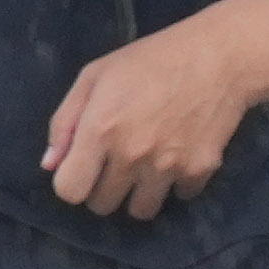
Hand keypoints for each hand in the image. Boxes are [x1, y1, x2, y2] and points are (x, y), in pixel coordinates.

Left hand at [41, 12, 252, 219]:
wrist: (219, 57)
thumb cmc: (150, 60)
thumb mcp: (95, 76)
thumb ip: (65, 122)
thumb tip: (49, 165)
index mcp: (100, 131)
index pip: (69, 191)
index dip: (72, 181)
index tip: (84, 167)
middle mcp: (131, 156)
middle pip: (102, 206)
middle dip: (104, 187)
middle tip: (118, 161)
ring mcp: (167, 167)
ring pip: (140, 211)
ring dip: (139, 193)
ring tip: (148, 165)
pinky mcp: (199, 171)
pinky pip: (179, 196)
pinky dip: (177, 183)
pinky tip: (179, 155)